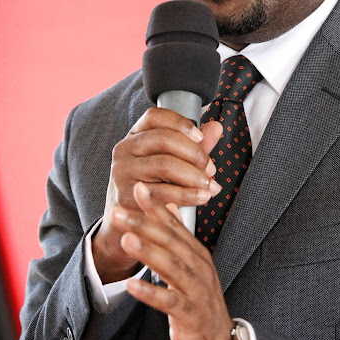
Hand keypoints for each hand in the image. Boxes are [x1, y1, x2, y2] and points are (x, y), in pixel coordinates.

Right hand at [93, 108, 222, 283]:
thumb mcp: (171, 163)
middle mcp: (124, 150)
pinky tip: (202, 197)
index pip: (155, 116)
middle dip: (195, 153)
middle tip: (211, 168)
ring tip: (212, 186)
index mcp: (135, 136)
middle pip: (164, 139)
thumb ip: (193, 146)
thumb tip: (216, 127)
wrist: (128, 223)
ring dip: (195, 175)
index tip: (201, 136)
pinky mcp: (126, 196)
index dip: (180, 122)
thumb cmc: (153, 187)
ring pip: (165, 165)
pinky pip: (163, 192)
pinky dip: (188, 194)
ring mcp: (123, 172)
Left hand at [115, 181, 235, 339]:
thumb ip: (179, 240)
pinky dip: (151, 293)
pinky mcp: (191, 316)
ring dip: (148, 252)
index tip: (136, 188)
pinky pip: (170, 302)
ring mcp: (197, 292)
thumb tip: (169, 209)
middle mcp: (200, 269)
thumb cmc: (200, 305)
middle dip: (144, 224)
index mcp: (198, 255)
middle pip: (171, 242)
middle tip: (118, 211)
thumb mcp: (191, 269)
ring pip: (172, 267)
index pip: (175, 225)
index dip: (156, 206)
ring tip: (126, 239)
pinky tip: (133, 285)